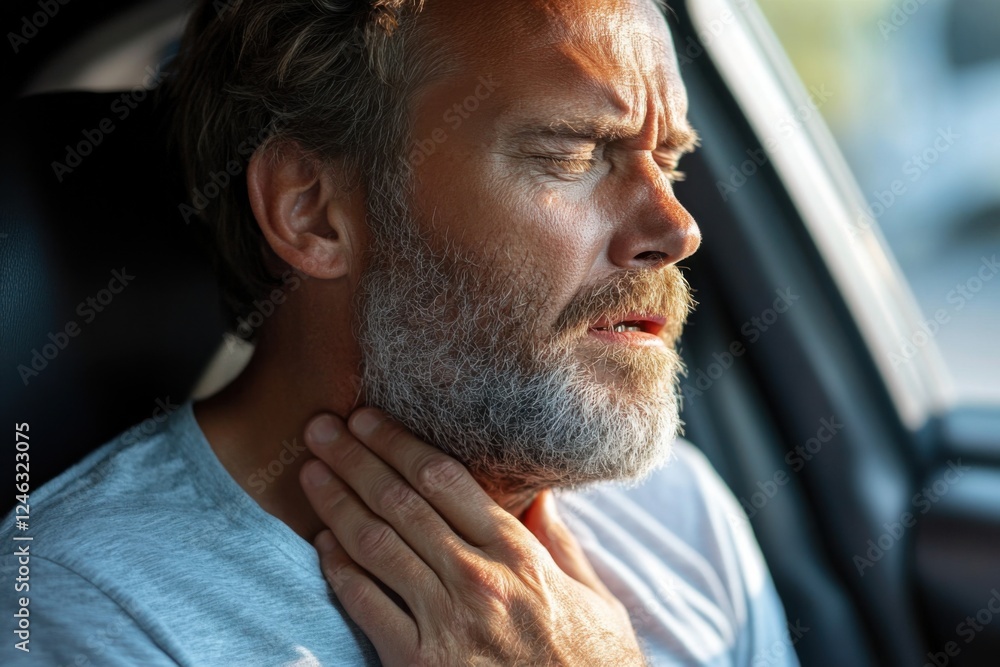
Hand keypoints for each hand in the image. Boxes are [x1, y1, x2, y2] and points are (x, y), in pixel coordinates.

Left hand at [299, 408, 645, 665]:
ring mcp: (445, 624)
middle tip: (321, 428)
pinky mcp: (418, 664)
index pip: (445, 480)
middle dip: (355, 459)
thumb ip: (559, 542)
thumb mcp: (594, 597)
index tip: (369, 418)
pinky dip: (340, 571)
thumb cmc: (593, 666)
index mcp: (519, 555)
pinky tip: (323, 544)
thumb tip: (538, 493)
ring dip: (337, 503)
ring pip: (376, 546)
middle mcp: (478, 579)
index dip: (399, 443)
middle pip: (401, 503)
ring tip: (311, 473)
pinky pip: (367, 607)